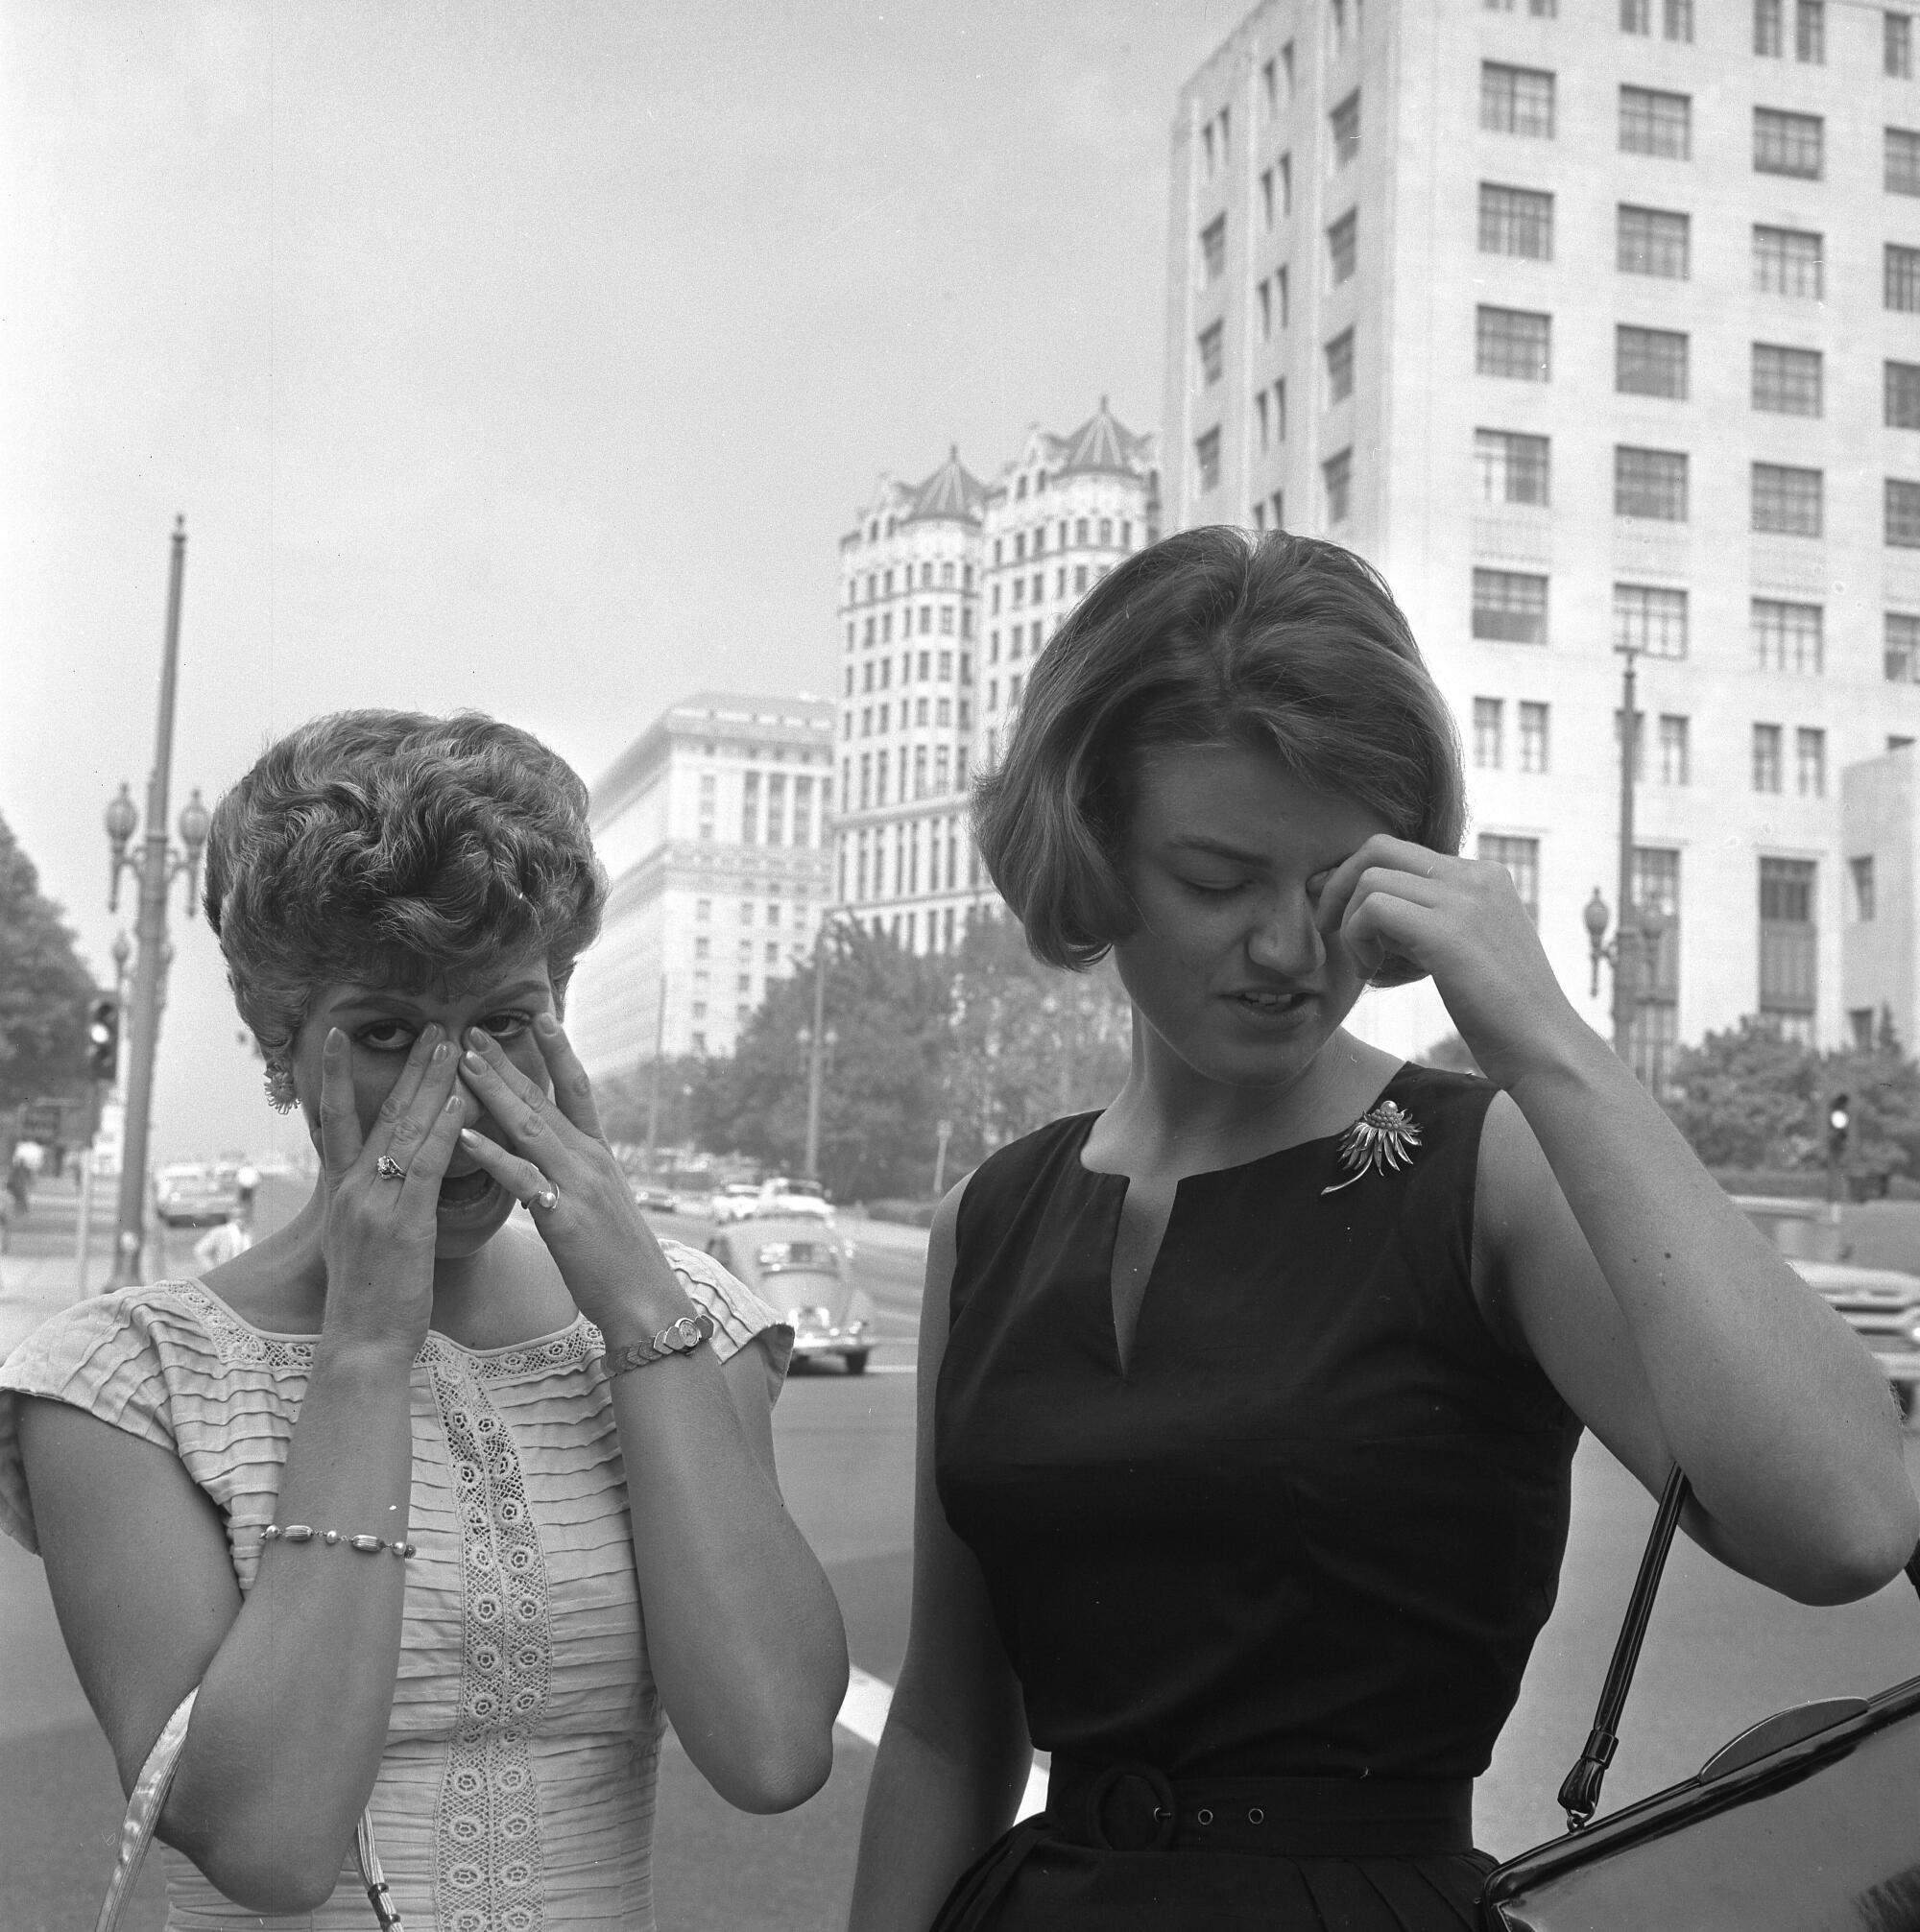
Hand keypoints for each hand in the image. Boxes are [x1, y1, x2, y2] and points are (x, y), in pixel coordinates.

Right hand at [318, 1024, 464, 1351]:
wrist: (362, 1344)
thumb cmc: (370, 1297)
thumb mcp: (356, 1239)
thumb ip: (368, 1201)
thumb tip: (380, 1174)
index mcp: (341, 1191)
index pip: (335, 1120)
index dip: (332, 1075)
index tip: (337, 1035)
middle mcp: (351, 1189)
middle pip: (380, 1113)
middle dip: (408, 1067)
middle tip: (431, 1024)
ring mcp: (374, 1204)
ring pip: (405, 1130)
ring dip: (430, 1083)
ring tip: (450, 1043)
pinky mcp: (402, 1225)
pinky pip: (425, 1168)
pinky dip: (443, 1132)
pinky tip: (458, 1103)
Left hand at [454, 1016, 690, 1337]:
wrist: (645, 1299)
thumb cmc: (617, 1260)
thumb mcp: (597, 1205)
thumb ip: (572, 1175)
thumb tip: (544, 1158)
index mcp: (599, 1155)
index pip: (578, 1090)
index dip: (560, 1052)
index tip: (541, 1017)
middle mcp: (591, 1160)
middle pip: (545, 1099)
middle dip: (509, 1064)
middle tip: (475, 1032)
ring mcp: (579, 1184)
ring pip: (530, 1126)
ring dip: (494, 1092)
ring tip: (464, 1063)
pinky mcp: (564, 1215)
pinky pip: (522, 1177)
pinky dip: (492, 1154)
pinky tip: (464, 1136)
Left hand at [1313, 836, 1582, 1088]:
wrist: (1545, 1050)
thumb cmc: (1501, 1015)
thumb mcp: (1467, 950)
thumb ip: (1431, 921)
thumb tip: (1373, 908)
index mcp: (1484, 876)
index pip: (1400, 852)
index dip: (1356, 879)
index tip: (1336, 914)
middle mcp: (1477, 875)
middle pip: (1378, 848)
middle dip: (1339, 886)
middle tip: (1327, 928)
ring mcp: (1466, 899)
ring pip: (1369, 878)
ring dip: (1350, 924)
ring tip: (1366, 965)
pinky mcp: (1449, 931)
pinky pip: (1373, 909)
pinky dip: (1357, 939)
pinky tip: (1374, 974)